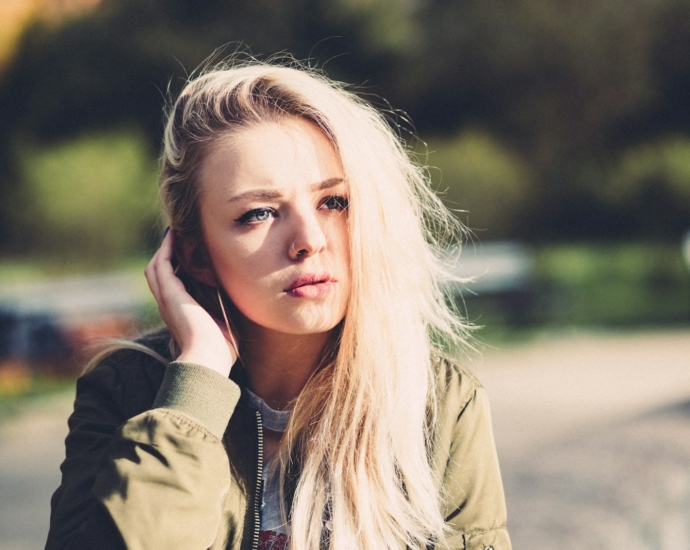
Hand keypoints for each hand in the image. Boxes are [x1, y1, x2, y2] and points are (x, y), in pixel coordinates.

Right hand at [144, 230, 236, 376]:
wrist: (208, 360)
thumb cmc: (220, 351)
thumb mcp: (224, 328)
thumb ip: (226, 315)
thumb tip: (243, 305)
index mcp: (179, 314)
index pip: (171, 286)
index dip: (175, 269)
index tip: (186, 254)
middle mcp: (168, 306)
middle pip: (158, 274)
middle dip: (165, 255)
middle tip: (176, 238)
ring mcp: (167, 300)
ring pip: (156, 268)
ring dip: (163, 249)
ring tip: (173, 234)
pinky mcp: (170, 294)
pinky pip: (162, 265)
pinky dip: (166, 250)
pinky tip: (173, 236)